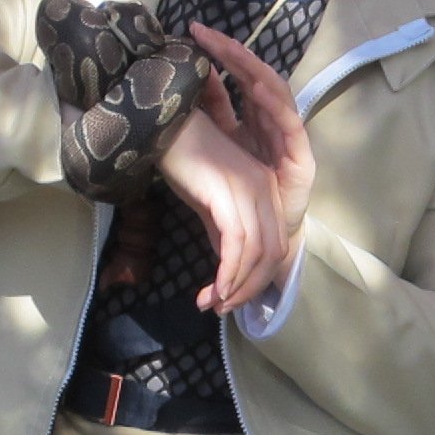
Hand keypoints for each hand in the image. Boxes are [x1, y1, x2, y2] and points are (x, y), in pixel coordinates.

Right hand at [155, 107, 288, 312]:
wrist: (161, 124)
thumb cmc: (181, 156)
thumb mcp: (207, 198)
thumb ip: (221, 227)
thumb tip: (224, 264)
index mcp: (264, 188)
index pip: (273, 245)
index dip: (255, 277)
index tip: (228, 297)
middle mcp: (263, 189)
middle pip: (272, 253)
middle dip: (249, 289)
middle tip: (221, 309)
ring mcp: (249, 191)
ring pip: (256, 254)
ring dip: (235, 288)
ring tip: (212, 305)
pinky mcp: (227, 195)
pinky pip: (236, 245)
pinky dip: (228, 274)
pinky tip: (214, 292)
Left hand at [190, 22, 314, 256]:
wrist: (264, 241)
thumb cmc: (241, 196)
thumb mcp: (220, 149)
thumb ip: (213, 116)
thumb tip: (193, 80)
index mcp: (253, 118)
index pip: (237, 76)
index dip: (219, 53)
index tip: (193, 32)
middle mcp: (272, 121)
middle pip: (255, 76)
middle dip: (231, 52)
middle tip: (205, 33)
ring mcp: (289, 137)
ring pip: (274, 92)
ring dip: (252, 70)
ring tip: (230, 51)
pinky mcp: (302, 158)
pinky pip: (290, 124)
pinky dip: (275, 104)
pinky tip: (258, 88)